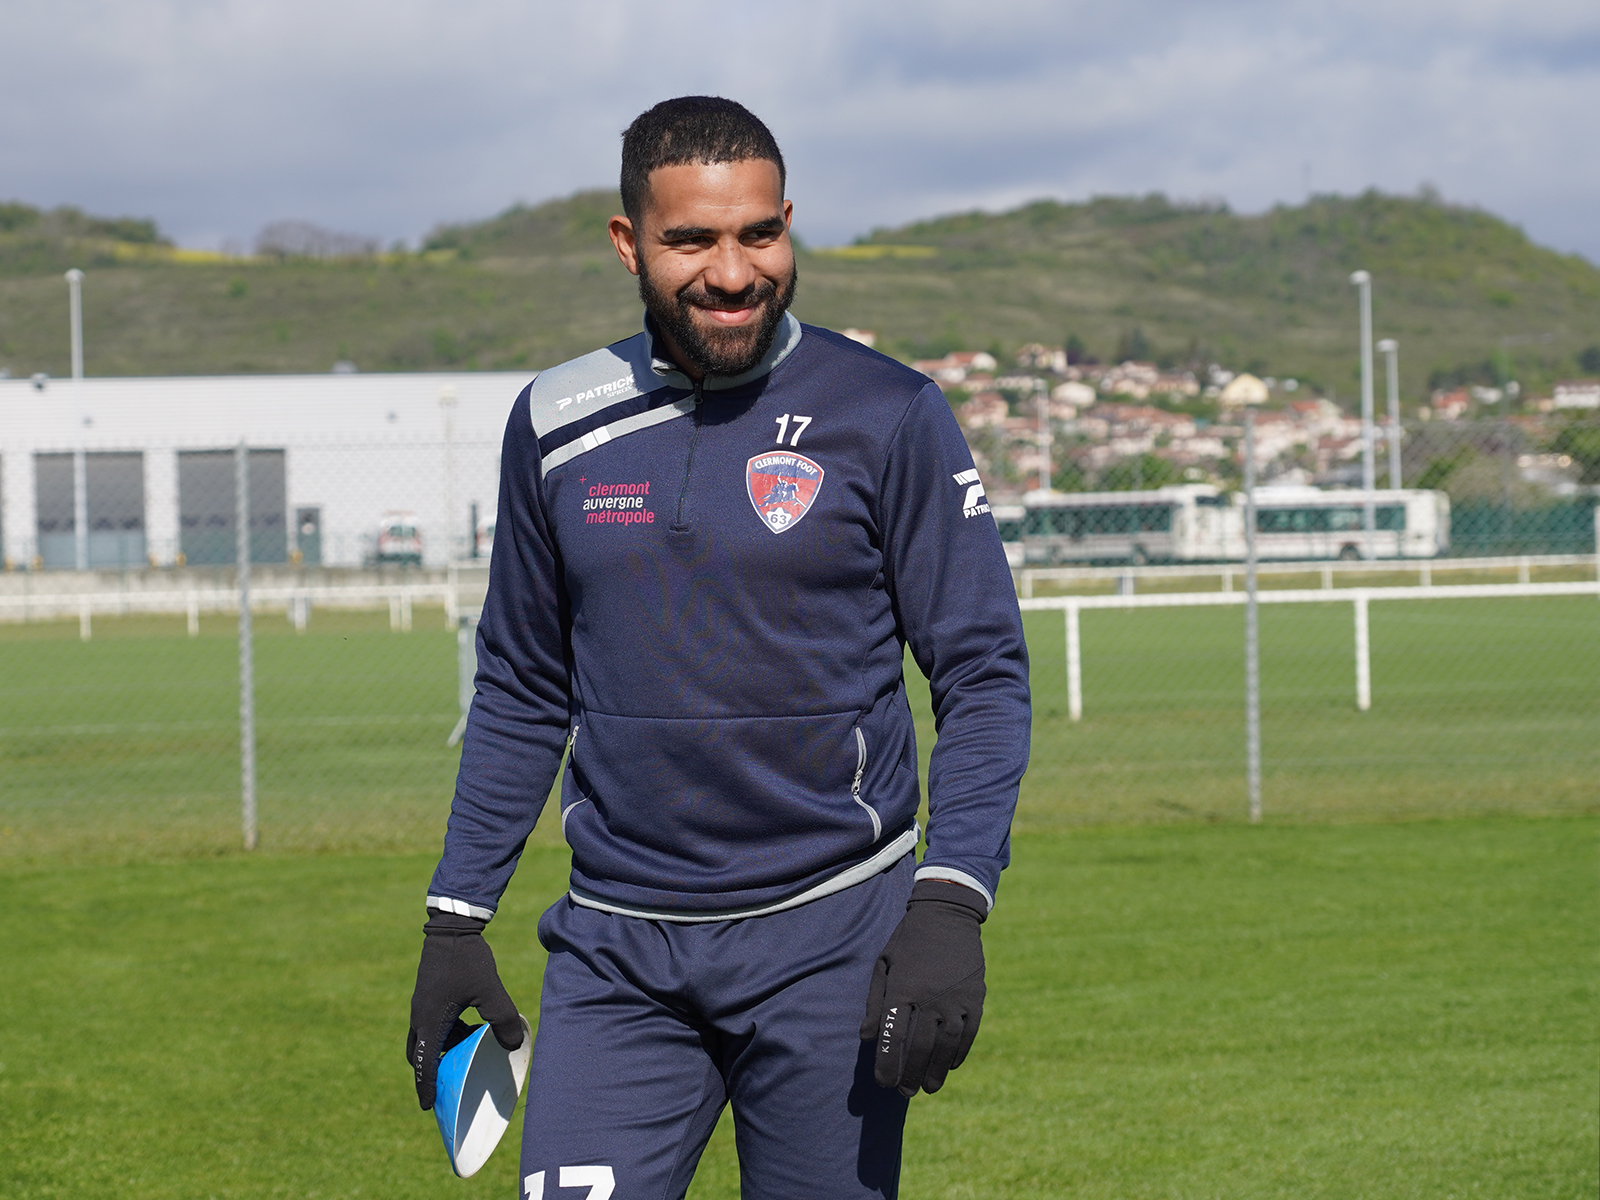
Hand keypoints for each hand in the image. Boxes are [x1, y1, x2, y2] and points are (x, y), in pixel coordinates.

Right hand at [406, 910, 523, 1109]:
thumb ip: (503, 1019)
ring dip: (446, 1048)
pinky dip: (448, 1032)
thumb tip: (513, 1045)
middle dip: (434, 1070)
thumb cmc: (467, 960)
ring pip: (428, 1039)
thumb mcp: (490, 991)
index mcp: (429, 1021)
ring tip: (474, 1045)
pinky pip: (434, 1024)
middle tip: (452, 1081)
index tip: (429, 1106)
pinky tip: (472, 1024)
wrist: (451, 928)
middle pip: (420, 1055)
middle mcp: (419, 1017)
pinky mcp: (428, 996)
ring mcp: (422, 1006)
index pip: (424, 1064)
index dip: (427, 1087)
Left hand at [860, 879, 986, 1096]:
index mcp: (903, 988)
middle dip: (910, 1074)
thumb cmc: (908, 941)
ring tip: (928, 1087)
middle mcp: (930, 997)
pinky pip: (968, 1032)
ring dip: (937, 1070)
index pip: (893, 1037)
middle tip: (905, 1093)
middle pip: (920, 1047)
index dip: (887, 1065)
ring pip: (947, 1045)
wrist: (947, 914)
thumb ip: (875, 1002)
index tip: (884, 1084)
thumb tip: (866, 1038)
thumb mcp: (884, 964)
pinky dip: (959, 1052)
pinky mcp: (975, 997)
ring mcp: (956, 998)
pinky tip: (951, 1066)